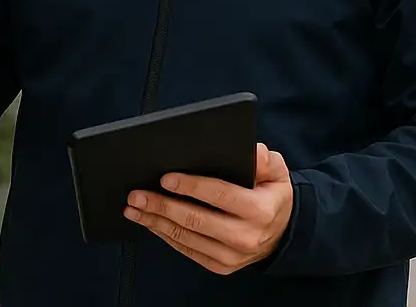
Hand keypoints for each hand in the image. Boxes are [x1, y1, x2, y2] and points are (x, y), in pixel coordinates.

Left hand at [125, 142, 294, 274]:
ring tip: (134, 208)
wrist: (280, 233)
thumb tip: (251, 150)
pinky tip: (150, 222)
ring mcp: (231, 256)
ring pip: (186, 237)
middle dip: (162, 206)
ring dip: (156, 222)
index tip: (166, 179)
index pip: (220, 195)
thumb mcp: (276, 172)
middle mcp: (245, 236)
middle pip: (196, 219)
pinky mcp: (220, 266)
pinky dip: (165, 235)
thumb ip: (264, 159)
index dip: (191, 187)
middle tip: (137, 194)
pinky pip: (187, 250)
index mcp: (260, 210)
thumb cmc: (271, 196)